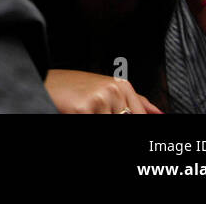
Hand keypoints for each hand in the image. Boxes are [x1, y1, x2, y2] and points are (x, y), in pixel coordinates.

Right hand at [44, 69, 160, 113]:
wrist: (43, 82)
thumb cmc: (73, 88)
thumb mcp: (106, 89)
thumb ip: (137, 101)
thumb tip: (161, 115)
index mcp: (123, 85)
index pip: (140, 115)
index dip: (133, 119)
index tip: (113, 114)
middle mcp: (115, 90)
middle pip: (127, 120)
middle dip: (109, 118)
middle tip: (94, 110)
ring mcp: (101, 99)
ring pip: (111, 124)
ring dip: (97, 119)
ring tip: (85, 110)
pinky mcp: (85, 109)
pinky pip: (95, 125)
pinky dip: (84, 120)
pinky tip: (77, 112)